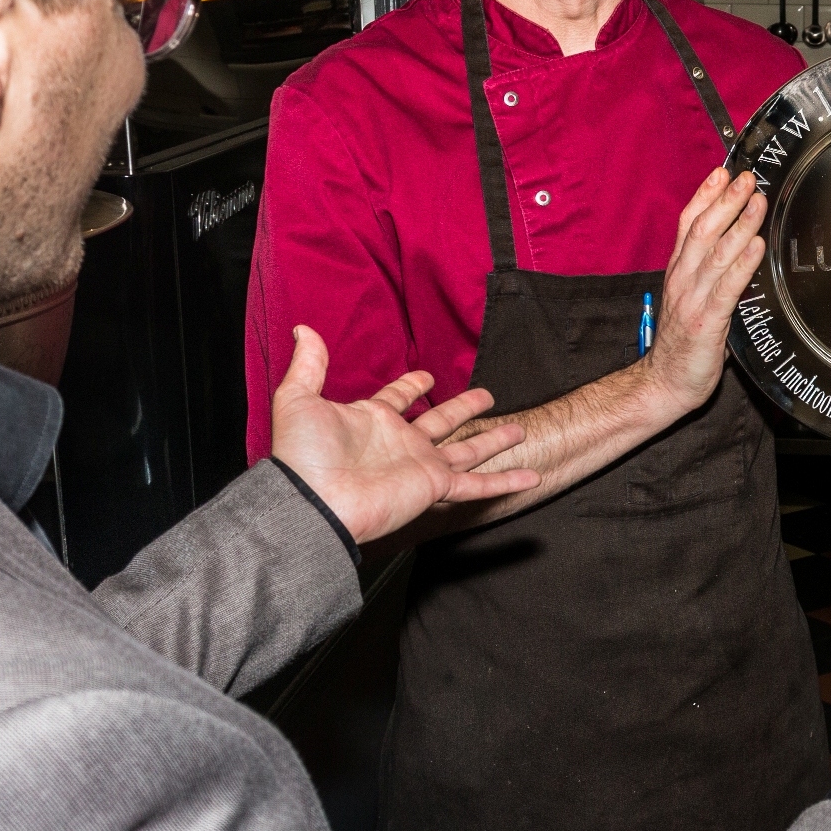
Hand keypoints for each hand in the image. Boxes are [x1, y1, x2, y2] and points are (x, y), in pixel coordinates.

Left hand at [268, 325, 538, 543]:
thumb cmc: (303, 456)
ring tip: (519, 429)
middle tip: (485, 395)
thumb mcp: (298, 398)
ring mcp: (420, 466)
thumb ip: (308, 364)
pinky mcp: (434, 486)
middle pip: (442, 422)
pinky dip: (506, 481)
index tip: (426, 376)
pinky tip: (532, 475)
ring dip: (493, 440)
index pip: (398, 399)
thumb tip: (303, 328)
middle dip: (463, 408)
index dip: (411, 386)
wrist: (313, 501)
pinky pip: (478, 484)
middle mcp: (401, 443)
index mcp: (373, 421)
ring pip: (467, 450)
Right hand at [637, 167, 767, 416]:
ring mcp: (693, 299)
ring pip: (716, 252)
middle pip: (702, 230)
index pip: (688, 223)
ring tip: (758, 202)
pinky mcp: (707, 322)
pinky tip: (757, 247)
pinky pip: (727, 288)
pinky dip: (743, 264)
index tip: (722, 172)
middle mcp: (683, 279)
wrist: (664, 383)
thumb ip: (707, 272)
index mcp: (678, 271)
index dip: (705, 196)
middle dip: (726, 201)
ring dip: (740, 225)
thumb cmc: (683, 342)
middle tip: (748, 178)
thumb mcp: (689, 297)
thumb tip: (736, 245)